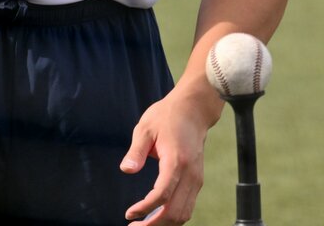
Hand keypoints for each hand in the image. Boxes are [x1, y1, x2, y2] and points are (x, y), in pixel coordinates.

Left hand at [120, 89, 213, 223]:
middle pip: (175, 211)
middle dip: (153, 225)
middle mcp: (190, 173)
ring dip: (163, 224)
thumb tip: (126, 170)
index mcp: (177, 160)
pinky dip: (172, 217)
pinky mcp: (197, 180)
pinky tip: (156, 215)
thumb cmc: (168, 116)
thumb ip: (136, 151)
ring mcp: (196, 178)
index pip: (162, 195)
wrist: (194, 109)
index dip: (145, 209)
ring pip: (184, 213)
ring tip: (143, 224)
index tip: (129, 214)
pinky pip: (187, 207)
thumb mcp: (146, 128)